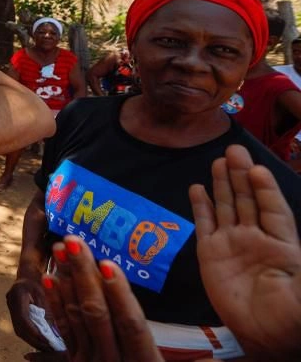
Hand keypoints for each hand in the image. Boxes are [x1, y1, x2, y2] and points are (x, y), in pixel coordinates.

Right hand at [7, 274, 54, 351]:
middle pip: (19, 327)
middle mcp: (10, 300)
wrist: (28, 273)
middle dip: (34, 340)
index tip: (46, 340)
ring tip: (46, 347)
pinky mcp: (13, 311)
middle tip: (48, 349)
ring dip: (32, 340)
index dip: (34, 331)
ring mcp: (10, 306)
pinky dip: (30, 336)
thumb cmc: (41, 280)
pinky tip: (41, 341)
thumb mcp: (46, 292)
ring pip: (18, 330)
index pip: (24, 318)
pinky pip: (19, 327)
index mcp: (18, 293)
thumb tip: (55, 331)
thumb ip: (49, 309)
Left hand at [41, 237, 162, 361]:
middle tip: (74, 240)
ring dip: (67, 281)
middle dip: (85, 275)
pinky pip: (64, 330)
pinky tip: (50, 279)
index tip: (109, 264)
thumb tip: (226, 355)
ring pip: (78, 317)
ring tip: (61, 249)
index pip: (132, 325)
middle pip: (99, 314)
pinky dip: (57, 303)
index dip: (120, 295)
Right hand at [190, 144, 300, 360]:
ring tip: (219, 161)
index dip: (266, 190)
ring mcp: (233, 244)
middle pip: (248, 200)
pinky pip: (205, 224)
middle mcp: (257, 237)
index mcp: (284, 243)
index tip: (258, 169)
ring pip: (227, 206)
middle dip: (242, 176)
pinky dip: (201, 206)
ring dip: (223, 183)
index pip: (273, 209)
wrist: (265, 339)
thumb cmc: (292, 315)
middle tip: (233, 150)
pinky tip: (197, 188)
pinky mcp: (211, 254)